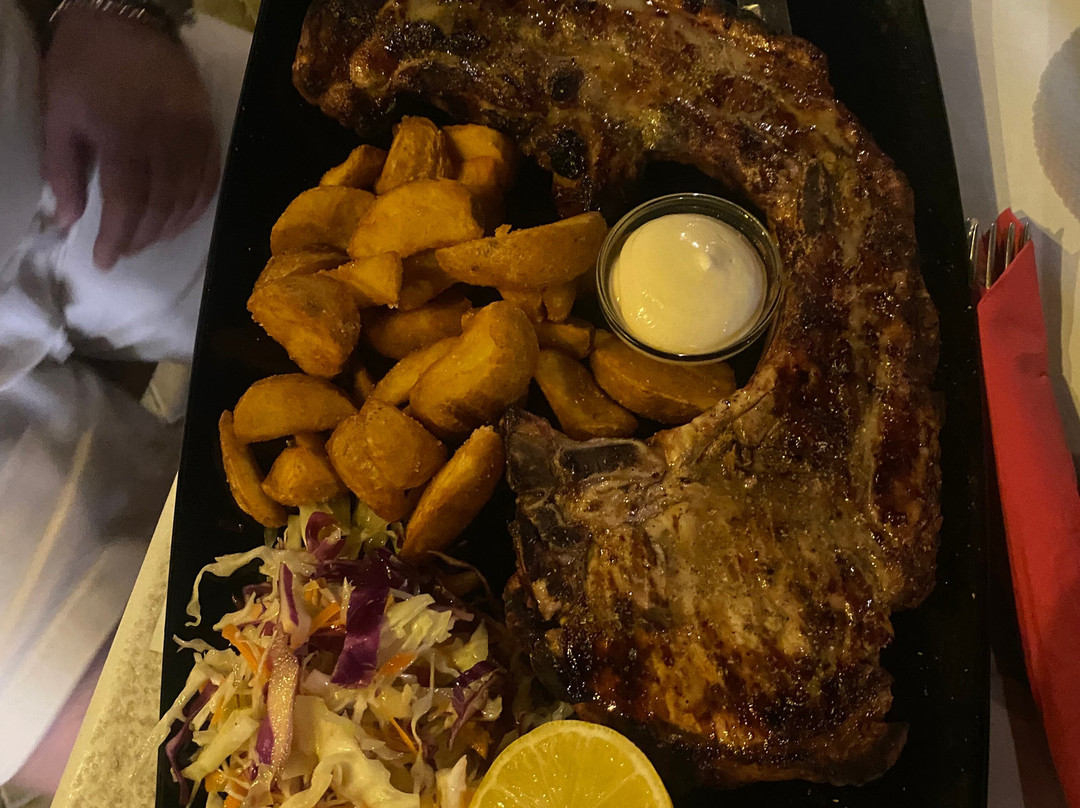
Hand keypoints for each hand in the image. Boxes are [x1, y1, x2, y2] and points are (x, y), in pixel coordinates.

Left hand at [41, 8, 220, 268]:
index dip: (118, 238)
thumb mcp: (58, 113)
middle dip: (141, 237)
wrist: (129, 22)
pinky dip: (195, 207)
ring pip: (189, 199)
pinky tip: (178, 218)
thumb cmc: (84, 66)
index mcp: (123, 136)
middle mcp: (165, 140)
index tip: (105, 261)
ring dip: (168, 228)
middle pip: (162, 207)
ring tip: (148, 238)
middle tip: (124, 249)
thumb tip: (70, 221)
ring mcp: (194, 135)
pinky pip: (210, 181)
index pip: (128, 203)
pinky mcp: (210, 130)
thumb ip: (62, 169)